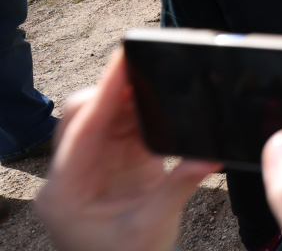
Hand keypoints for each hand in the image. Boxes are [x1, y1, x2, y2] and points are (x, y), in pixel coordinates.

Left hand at [34, 49, 221, 250]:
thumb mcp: (152, 226)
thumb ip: (178, 185)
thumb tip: (211, 154)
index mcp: (66, 191)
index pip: (83, 129)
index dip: (105, 90)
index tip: (124, 58)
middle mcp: (69, 175)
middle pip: (83, 114)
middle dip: (114, 89)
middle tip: (148, 65)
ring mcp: (87, 169)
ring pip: (101, 117)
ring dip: (130, 100)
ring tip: (162, 84)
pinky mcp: (108, 167)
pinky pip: (120, 128)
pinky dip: (141, 115)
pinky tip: (162, 108)